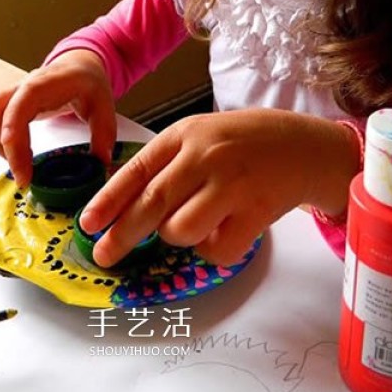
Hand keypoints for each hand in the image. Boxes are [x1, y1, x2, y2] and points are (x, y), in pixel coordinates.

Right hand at [0, 50, 116, 187]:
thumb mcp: (104, 106)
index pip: (21, 102)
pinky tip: (17, 157)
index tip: (14, 156)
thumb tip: (100, 162)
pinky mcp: (12, 103)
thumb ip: (104, 134)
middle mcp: (24, 86)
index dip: (13, 128)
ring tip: (19, 168)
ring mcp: (15, 93)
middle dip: (2, 146)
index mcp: (47, 84)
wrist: (79, 65)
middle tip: (23, 176)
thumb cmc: (88, 82)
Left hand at [79, 109, 360, 266]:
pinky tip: (224, 231)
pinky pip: (217, 249)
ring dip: (177, 236)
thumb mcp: (200, 136)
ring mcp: (232, 183)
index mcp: (184, 135)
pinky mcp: (257, 210)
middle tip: (103, 256)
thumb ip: (166, 163)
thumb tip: (124, 205)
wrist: (304, 145)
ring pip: (180, 229)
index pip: (136, 170)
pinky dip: (212, 250)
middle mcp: (205, 156)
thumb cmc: (244, 142)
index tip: (87, 225)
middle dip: (121, 235)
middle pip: (151, 203)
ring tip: (197, 221)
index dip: (108, 201)